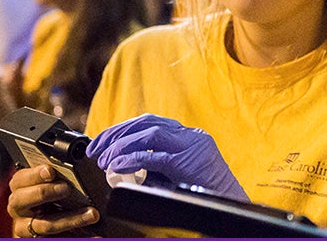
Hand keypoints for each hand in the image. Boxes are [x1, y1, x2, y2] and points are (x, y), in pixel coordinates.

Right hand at [7, 165, 99, 236]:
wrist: (50, 216)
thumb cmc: (54, 192)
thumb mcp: (53, 181)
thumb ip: (61, 174)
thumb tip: (81, 163)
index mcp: (20, 188)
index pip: (20, 180)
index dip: (35, 174)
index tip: (50, 171)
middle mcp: (19, 208)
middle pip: (24, 200)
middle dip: (45, 192)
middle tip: (66, 189)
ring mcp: (26, 227)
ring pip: (46, 225)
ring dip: (71, 220)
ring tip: (92, 214)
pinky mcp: (39, 239)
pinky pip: (60, 239)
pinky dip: (80, 236)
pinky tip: (97, 235)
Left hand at [86, 114, 248, 200]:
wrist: (231, 204)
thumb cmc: (205, 194)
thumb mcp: (178, 174)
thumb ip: (156, 164)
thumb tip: (121, 163)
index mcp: (189, 136)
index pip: (150, 122)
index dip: (122, 129)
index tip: (102, 141)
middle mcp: (191, 135)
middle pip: (146, 123)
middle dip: (116, 134)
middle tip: (95, 149)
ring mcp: (192, 146)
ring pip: (149, 134)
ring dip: (121, 145)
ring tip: (103, 159)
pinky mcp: (188, 161)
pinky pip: (153, 156)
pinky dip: (131, 159)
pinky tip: (117, 165)